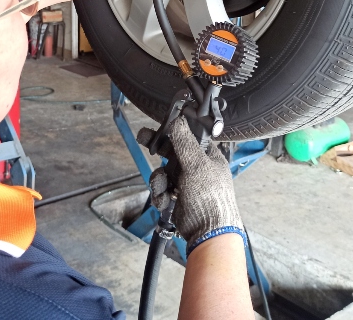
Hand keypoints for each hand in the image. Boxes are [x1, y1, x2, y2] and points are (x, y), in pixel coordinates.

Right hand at [137, 117, 244, 253]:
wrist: (208, 233)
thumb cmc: (209, 197)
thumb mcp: (197, 165)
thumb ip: (184, 142)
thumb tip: (177, 120)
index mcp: (208, 157)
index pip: (188, 138)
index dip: (173, 132)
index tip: (159, 126)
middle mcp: (197, 168)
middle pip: (172, 153)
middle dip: (157, 150)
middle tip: (142, 138)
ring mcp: (187, 183)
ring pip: (163, 173)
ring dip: (159, 181)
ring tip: (163, 190)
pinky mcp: (178, 198)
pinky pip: (162, 190)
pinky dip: (161, 196)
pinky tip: (165, 202)